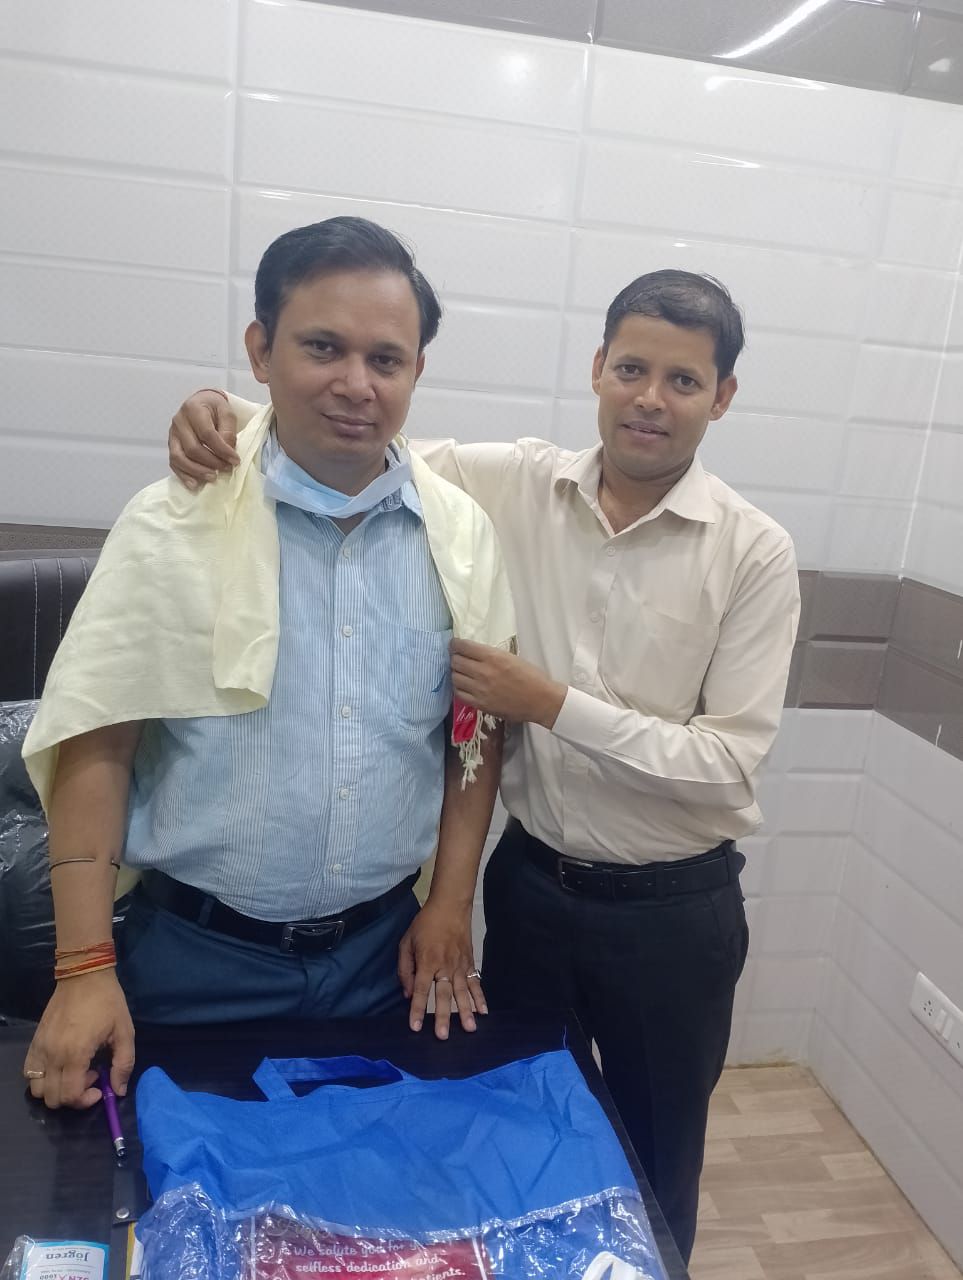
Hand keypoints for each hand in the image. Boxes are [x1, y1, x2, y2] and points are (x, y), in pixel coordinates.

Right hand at [22, 970, 134, 1109]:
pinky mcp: (34, 1042)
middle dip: (73, 1096)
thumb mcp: (125, 1032)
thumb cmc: (108, 1002)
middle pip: (52, 1099)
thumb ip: (124, 1064)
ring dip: (56, 1089)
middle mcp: (52, 1055)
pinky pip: (28, 1072)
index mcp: (75, 1054)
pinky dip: (42, 1078)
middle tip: (90, 1076)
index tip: (100, 1086)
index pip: (70, 1096)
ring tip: (75, 1071)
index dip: (85, 1100)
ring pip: (37, 1090)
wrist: (85, 976)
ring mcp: (40, 1049)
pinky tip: (60, 1065)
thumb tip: (118, 1091)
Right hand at [169, 390, 239, 488]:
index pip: (207, 434)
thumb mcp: (227, 413)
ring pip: (179, 457)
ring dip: (197, 471)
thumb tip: (227, 452)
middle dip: (211, 462)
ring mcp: (172, 434)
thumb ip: (228, 431)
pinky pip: (174, 463)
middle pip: (192, 448)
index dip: (222, 450)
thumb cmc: (215, 408)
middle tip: (226, 469)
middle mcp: (179, 421)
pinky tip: (195, 484)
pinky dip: (184, 475)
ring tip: (213, 478)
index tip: (235, 461)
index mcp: (193, 409)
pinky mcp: (171, 445)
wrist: (201, 402)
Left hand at [397, 899, 485, 1039]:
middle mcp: (444, 966)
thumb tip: (406, 993)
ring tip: (469, 1029)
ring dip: (465, 1011)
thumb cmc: (425, 924)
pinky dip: (480, 997)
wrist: (450, 906)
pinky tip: (483, 1011)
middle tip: (443, 1035)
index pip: (420, 989)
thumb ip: (405, 969)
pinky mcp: (470, 963)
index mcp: (426, 961)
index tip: (415, 1027)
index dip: (416, 1009)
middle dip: (443, 1016)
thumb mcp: (406, 942)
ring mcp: (460, 965)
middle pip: (443, 995)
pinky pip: (475, 983)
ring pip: (462, 992)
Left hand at [451, 640, 566, 727]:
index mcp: (493, 657)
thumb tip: (474, 653)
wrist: (541, 700)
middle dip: (455, 658)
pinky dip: (459, 688)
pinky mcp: (480, 704)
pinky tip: (464, 686)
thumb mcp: (512, 657)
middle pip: (456, 661)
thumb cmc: (531, 676)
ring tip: (462, 673)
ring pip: (455, 677)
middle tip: (459, 659)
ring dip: (456, 673)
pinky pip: (460, 694)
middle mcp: (483, 672)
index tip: (455, 645)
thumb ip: (491, 655)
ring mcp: (480, 689)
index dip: (455, 644)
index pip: (463, 646)